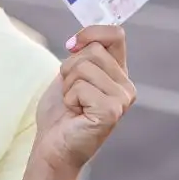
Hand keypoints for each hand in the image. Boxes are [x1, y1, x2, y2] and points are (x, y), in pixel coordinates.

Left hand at [33, 25, 135, 174]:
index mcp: (118, 73)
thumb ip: (81, 54)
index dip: (91, 33)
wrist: (53, 147)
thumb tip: (81, 38)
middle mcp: (126, 85)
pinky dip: (69, 98)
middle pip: (92, 50)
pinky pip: (80, 86)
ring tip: (73, 104)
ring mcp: (122, 99)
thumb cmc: (60, 113)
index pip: (115, 35)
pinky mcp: (112, 111)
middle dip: (69, 69)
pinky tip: (75, 113)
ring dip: (67, 85)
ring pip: (84, 66)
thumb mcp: (69, 75)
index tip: (71, 45)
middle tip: (70, 93)